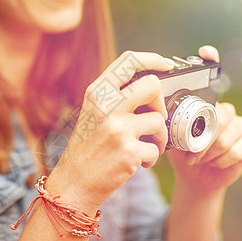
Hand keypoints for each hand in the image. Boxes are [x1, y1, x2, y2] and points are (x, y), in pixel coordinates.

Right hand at [47, 51, 174, 210]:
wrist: (75, 181)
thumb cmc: (88, 146)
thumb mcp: (94, 112)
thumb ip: (117, 96)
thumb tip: (152, 86)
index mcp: (98, 92)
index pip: (128, 61)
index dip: (153, 59)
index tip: (166, 65)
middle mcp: (107, 106)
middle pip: (152, 85)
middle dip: (159, 103)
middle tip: (154, 117)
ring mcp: (118, 128)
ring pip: (158, 120)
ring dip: (158, 137)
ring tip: (144, 146)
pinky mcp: (129, 151)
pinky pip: (156, 148)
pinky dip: (151, 157)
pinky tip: (137, 161)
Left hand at [167, 46, 241, 194]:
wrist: (194, 176)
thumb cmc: (181, 153)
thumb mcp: (171, 138)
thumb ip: (168, 124)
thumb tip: (154, 113)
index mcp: (205, 105)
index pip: (211, 77)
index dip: (211, 61)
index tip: (205, 51)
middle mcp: (224, 110)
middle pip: (219, 115)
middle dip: (202, 138)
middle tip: (190, 152)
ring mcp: (238, 125)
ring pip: (227, 134)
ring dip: (209, 152)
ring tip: (198, 159)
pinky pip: (237, 149)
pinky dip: (220, 160)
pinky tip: (212, 163)